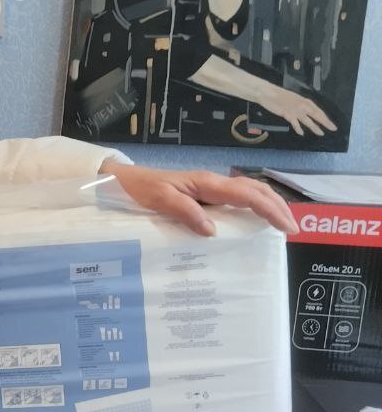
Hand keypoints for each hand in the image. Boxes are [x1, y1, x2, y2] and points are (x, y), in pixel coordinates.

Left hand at [98, 160, 297, 236]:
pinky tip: (250, 226)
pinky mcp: (201, 197)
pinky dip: (250, 210)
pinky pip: (232, 201)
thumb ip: (184, 211)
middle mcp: (211, 184)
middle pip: (255, 190)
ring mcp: (207, 190)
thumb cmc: (137, 189)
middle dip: (277, 207)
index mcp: (206, 183)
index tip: (286, 227)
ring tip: (279, 226)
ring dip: (267, 206)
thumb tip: (212, 230)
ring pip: (247, 193)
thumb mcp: (158, 199)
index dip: (270, 210)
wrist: (120, 181)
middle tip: (292, 230)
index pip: (248, 194)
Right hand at [252, 81, 337, 136]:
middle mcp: (303, 105)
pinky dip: (298, 128)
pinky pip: (295, 123)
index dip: (326, 118)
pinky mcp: (287, 114)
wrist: (268, 93)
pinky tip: (301, 133)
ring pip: (308, 120)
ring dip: (315, 127)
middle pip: (317, 115)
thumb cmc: (280, 95)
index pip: (318, 111)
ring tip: (321, 133)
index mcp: (305, 101)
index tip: (331, 124)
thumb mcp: (294, 99)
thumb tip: (307, 112)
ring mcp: (295, 110)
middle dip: (326, 122)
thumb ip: (301, 105)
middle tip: (333, 129)